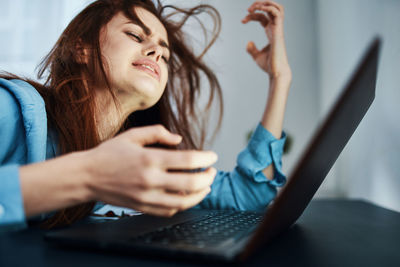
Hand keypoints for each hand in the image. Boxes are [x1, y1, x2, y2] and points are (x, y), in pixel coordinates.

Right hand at [84, 125, 217, 216]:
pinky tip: (185, 195)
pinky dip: (182, 204)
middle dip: (208, 177)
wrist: (87, 176)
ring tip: (206, 186)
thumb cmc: (109, 154)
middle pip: (192, 183)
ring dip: (200, 194)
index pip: (189, 160)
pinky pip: (169, 211)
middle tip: (212, 171)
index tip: (213, 156)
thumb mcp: (132, 135)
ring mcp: (147, 197)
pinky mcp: (142, 207)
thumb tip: (179, 139)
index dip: (206, 158)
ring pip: (184, 202)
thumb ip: (158, 133)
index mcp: (150, 159)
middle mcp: (151, 180)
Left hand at [242, 1, 291, 79]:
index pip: (263, 16)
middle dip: (259, 4)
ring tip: (253, 8)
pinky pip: (277, 13)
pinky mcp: (278, 32)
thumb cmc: (269, 66)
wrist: (276, 72)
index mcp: (271, 32)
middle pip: (270, 9)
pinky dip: (268, 7)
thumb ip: (252, 49)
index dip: (252, 15)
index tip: (242, 21)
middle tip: (248, 10)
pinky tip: (258, 9)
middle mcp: (275, 29)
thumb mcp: (257, 56)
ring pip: (277, 8)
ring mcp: (278, 29)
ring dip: (265, 3)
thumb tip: (248, 42)